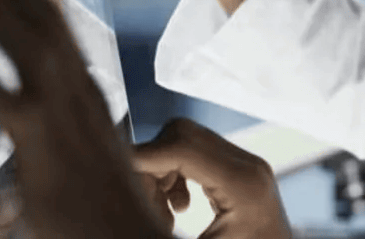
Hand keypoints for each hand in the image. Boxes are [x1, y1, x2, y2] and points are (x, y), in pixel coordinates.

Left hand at [0, 0, 167, 238]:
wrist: (126, 233)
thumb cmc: (104, 200)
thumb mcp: (85, 143)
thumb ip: (61, 116)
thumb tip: (31, 105)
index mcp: (85, 88)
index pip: (54, 22)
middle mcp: (76, 91)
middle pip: (39, 18)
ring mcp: (61, 115)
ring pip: (26, 45)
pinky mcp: (42, 145)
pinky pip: (8, 105)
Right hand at [132, 117, 291, 238]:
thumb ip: (157, 228)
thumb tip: (125, 215)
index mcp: (242, 184)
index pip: (181, 147)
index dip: (141, 160)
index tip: (116, 179)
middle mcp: (248, 165)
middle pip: (181, 136)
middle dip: (151, 168)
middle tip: (150, 208)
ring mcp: (248, 165)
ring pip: (186, 142)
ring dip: (163, 173)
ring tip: (166, 216)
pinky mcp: (242, 171)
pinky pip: (198, 154)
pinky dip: (177, 176)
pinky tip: (180, 208)